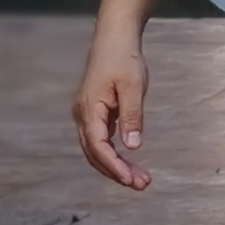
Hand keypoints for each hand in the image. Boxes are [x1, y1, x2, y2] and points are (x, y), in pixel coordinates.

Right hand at [71, 31, 150, 190]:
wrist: (114, 39)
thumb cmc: (124, 59)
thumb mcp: (133, 86)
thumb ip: (132, 116)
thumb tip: (133, 146)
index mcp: (89, 109)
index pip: (97, 146)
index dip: (113, 166)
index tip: (130, 179)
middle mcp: (83, 115)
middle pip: (95, 153)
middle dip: (116, 172)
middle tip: (142, 185)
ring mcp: (87, 116)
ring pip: (97, 150)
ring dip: (116, 166)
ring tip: (140, 179)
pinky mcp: (95, 114)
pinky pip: (101, 141)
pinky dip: (114, 155)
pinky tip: (129, 163)